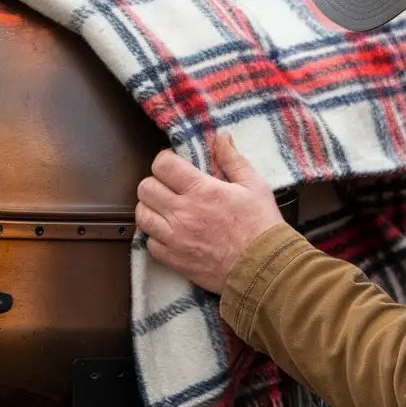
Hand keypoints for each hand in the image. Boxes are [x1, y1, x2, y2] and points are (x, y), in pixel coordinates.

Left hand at [136, 133, 284, 293]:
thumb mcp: (254, 185)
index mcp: (201, 190)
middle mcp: (182, 212)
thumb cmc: (261, 226)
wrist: (263, 268)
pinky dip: (155, 236)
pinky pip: (149, 243)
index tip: (173, 166)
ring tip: (165, 209)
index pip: (162, 165)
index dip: (165, 161)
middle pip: (145, 188)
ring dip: (151, 208)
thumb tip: (221, 138)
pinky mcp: (174, 259)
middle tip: (168, 187)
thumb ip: (233, 160)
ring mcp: (175, 238)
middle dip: (155, 183)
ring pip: (142, 215)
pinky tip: (170, 233)